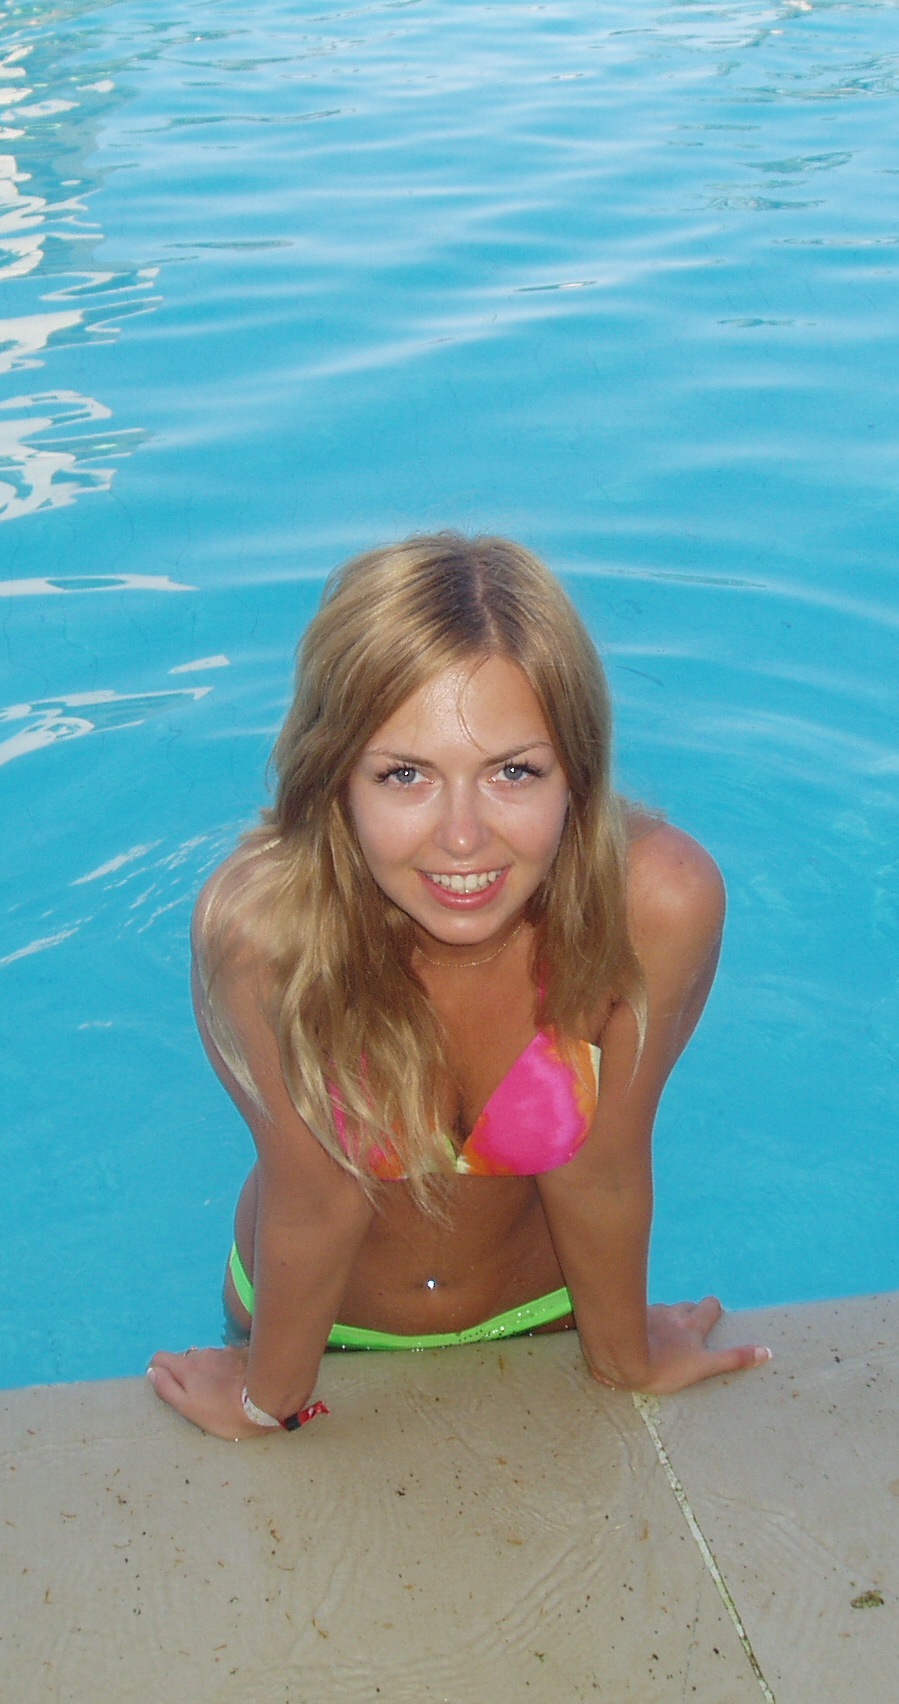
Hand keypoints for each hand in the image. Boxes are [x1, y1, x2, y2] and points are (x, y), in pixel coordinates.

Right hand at [147, 1345, 266, 1439]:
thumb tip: (152, 1372)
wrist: (268, 1396)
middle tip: (198, 1396)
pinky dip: (225, 1368)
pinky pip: (226, 1358)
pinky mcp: (243, 1353)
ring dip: (207, 1370)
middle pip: (184, 1358)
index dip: (159, 1372)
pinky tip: (237, 1382)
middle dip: (185, 1372)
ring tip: (220, 1391)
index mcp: (186, 1367)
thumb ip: (168, 1389)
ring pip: (206, 1358)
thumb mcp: (190, 1409)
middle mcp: (203, 1354)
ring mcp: (224, 1351)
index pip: (160, 1358)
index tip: (170, 1389)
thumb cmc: (225, 1411)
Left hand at [638, 1297, 770, 1393]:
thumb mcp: (703, 1367)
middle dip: (691, 1313)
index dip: (714, 1311)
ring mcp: (651, 1313)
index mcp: (692, 1324)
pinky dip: (644, 1323)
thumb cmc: (665, 1367)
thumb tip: (766, 1352)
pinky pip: (641, 1316)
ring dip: (667, 1319)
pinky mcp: (630, 1318)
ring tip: (662, 1336)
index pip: (710, 1305)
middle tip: (690, 1331)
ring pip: (664, 1310)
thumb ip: (733, 1359)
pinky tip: (638, 1336)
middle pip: (687, 1305)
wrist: (622, 1358)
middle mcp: (673, 1313)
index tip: (714, 1320)